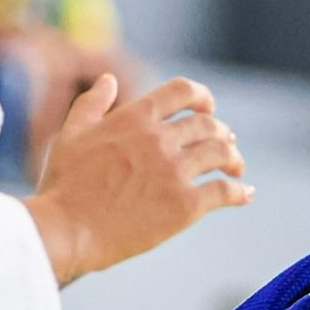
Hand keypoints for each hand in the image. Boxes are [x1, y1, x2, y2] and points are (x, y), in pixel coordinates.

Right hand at [24, 76, 252, 285]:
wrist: (66, 230)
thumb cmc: (64, 186)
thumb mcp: (71, 134)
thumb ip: (92, 104)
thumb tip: (109, 79)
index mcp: (135, 117)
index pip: (182, 91)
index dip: (202, 96)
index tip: (209, 107)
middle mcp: (159, 138)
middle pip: (208, 125)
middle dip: (221, 133)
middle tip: (226, 145)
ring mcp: (174, 171)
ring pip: (221, 154)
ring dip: (234, 159)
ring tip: (236, 169)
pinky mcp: (185, 205)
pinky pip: (224, 191)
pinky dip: (240, 192)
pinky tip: (245, 195)